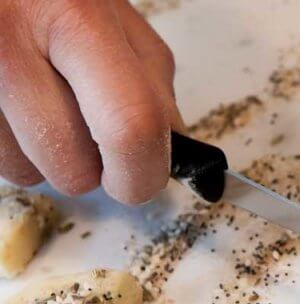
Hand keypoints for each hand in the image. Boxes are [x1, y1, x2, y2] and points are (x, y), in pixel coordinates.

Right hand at [0, 0, 181, 203]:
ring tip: (32, 102)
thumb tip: (171, 153)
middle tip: (85, 134)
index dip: (142, 172)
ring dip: (41, 157)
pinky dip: (7, 145)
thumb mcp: (108, 15)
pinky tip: (5, 102)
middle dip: (91, 172)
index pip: (131, 126)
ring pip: (26, 174)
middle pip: (74, 168)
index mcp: (78, 18)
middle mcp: (11, 40)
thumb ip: (148, 81)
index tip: (138, 180)